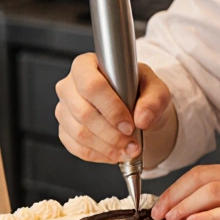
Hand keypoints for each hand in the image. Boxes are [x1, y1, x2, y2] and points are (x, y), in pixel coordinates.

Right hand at [54, 53, 173, 163]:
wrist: (136, 110)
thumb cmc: (141, 93)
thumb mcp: (156, 90)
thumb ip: (153, 100)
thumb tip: (142, 118)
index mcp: (87, 65)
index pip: (91, 85)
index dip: (111, 108)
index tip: (129, 124)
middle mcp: (70, 85)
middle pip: (83, 112)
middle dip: (111, 133)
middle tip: (132, 142)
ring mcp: (64, 109)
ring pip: (79, 133)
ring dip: (107, 147)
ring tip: (128, 150)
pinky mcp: (64, 130)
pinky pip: (76, 147)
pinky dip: (99, 155)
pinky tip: (115, 153)